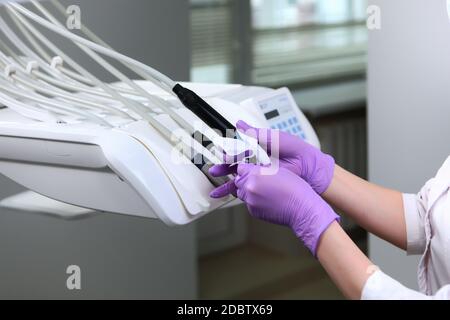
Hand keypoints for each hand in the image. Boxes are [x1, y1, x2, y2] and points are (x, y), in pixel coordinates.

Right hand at [213, 120, 334, 194]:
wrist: (309, 167)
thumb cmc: (295, 149)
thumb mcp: (274, 138)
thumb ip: (255, 133)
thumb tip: (240, 124)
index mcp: (258, 146)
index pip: (238, 148)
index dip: (229, 150)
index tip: (220, 152)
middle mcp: (256, 159)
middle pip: (234, 162)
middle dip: (223, 166)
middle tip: (215, 168)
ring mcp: (258, 171)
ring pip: (237, 175)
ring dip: (225, 178)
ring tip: (214, 181)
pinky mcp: (261, 182)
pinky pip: (245, 186)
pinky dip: (234, 190)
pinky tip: (224, 192)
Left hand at [214, 163, 339, 255]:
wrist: (301, 208)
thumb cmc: (294, 188)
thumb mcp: (277, 170)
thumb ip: (260, 169)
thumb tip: (248, 170)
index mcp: (255, 174)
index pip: (240, 168)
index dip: (246, 168)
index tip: (248, 169)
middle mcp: (249, 187)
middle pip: (239, 181)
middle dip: (245, 180)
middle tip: (258, 180)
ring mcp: (250, 201)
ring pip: (242, 193)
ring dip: (249, 190)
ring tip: (264, 190)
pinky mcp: (253, 212)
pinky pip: (249, 203)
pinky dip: (254, 201)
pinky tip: (267, 199)